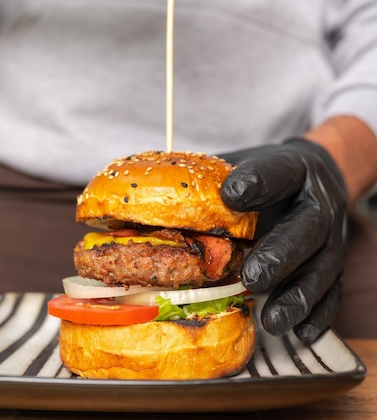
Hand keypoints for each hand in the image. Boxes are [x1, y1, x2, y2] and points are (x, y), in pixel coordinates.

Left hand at [220, 138, 347, 342]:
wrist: (320, 177)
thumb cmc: (271, 174)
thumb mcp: (249, 161)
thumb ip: (214, 175)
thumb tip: (154, 189)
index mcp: (295, 168)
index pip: (280, 172)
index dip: (258, 182)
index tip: (229, 195)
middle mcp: (320, 202)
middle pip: (306, 228)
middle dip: (279, 254)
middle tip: (251, 277)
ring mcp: (334, 236)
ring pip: (323, 268)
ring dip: (297, 297)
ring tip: (271, 320)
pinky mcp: (337, 264)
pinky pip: (334, 292)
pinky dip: (318, 315)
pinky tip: (300, 331)